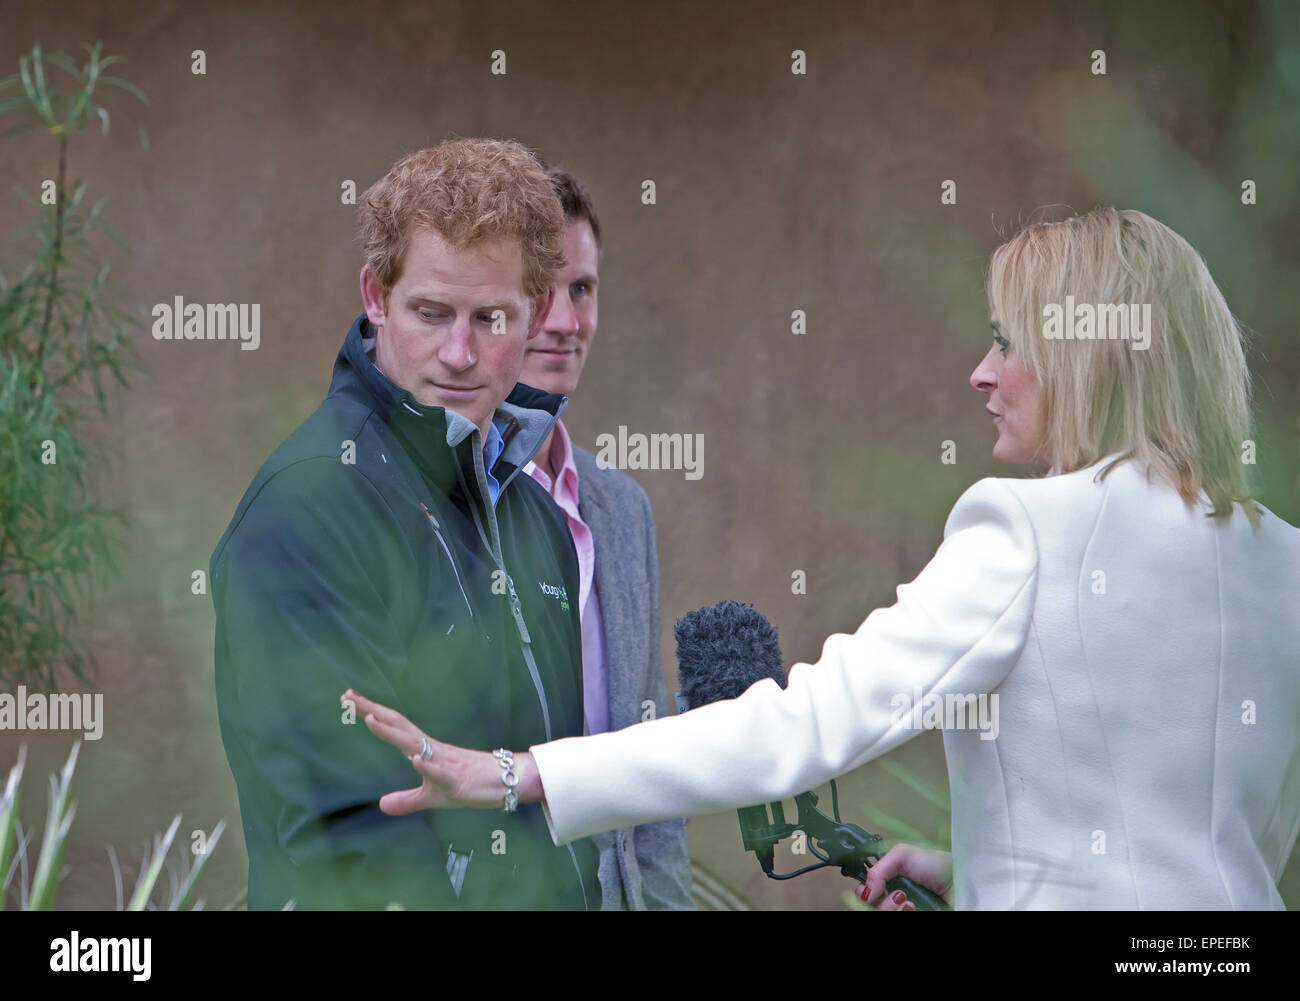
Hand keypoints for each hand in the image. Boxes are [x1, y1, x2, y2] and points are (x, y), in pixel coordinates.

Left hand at [341, 688, 539, 812]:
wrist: (506, 781)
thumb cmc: (471, 784)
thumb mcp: (432, 797)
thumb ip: (407, 800)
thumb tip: (382, 805)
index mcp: (424, 749)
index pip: (394, 727)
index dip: (371, 713)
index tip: (350, 699)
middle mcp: (432, 749)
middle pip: (398, 725)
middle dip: (372, 710)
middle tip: (348, 696)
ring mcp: (444, 762)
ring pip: (415, 744)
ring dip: (393, 732)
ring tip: (371, 719)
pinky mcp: (457, 780)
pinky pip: (441, 772)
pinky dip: (428, 766)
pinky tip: (416, 759)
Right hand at [856, 844, 953, 910]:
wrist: (960, 882)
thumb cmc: (937, 866)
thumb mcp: (903, 855)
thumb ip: (878, 869)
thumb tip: (866, 892)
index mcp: (888, 881)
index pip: (865, 893)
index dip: (864, 893)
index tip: (871, 891)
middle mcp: (893, 898)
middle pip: (871, 907)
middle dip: (881, 902)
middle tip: (898, 894)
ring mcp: (903, 910)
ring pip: (882, 913)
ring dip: (892, 908)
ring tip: (909, 901)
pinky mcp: (915, 916)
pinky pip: (897, 918)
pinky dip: (903, 913)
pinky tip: (915, 907)